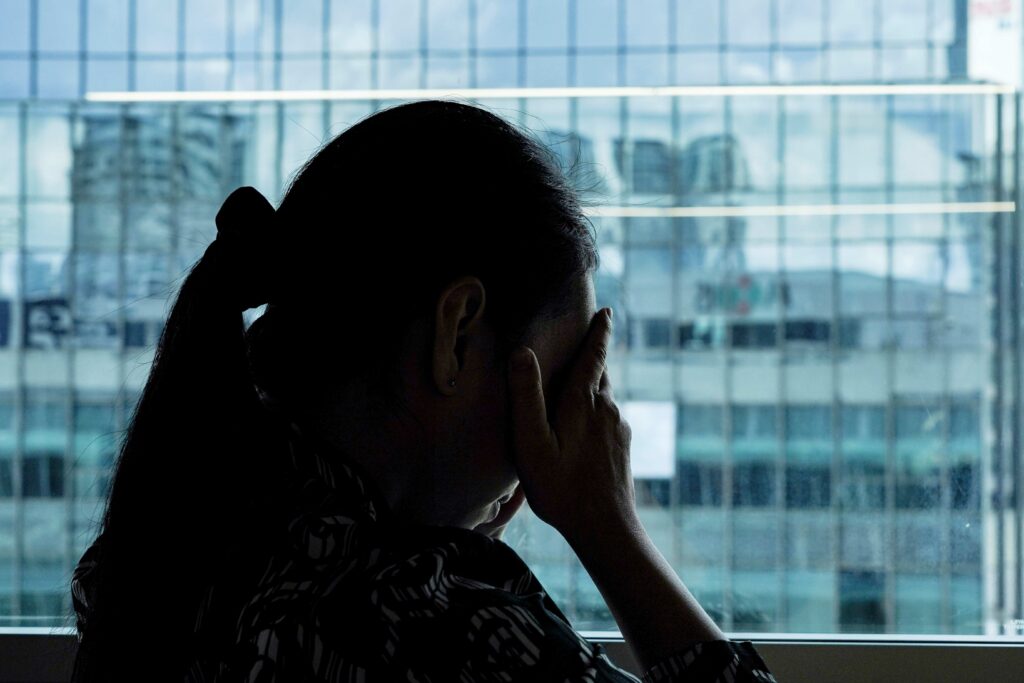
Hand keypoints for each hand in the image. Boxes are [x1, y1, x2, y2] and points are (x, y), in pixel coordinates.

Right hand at [505, 308, 634, 543]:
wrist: (605, 528)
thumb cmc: (561, 487)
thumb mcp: (532, 443)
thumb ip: (526, 397)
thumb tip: (522, 352)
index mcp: (583, 402)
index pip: (594, 357)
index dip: (599, 332)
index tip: (607, 312)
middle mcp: (607, 409)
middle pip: (600, 373)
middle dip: (594, 355)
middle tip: (588, 338)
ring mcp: (618, 429)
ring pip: (605, 396)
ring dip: (593, 383)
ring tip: (579, 380)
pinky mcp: (622, 448)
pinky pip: (607, 417)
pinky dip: (596, 408)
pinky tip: (583, 425)